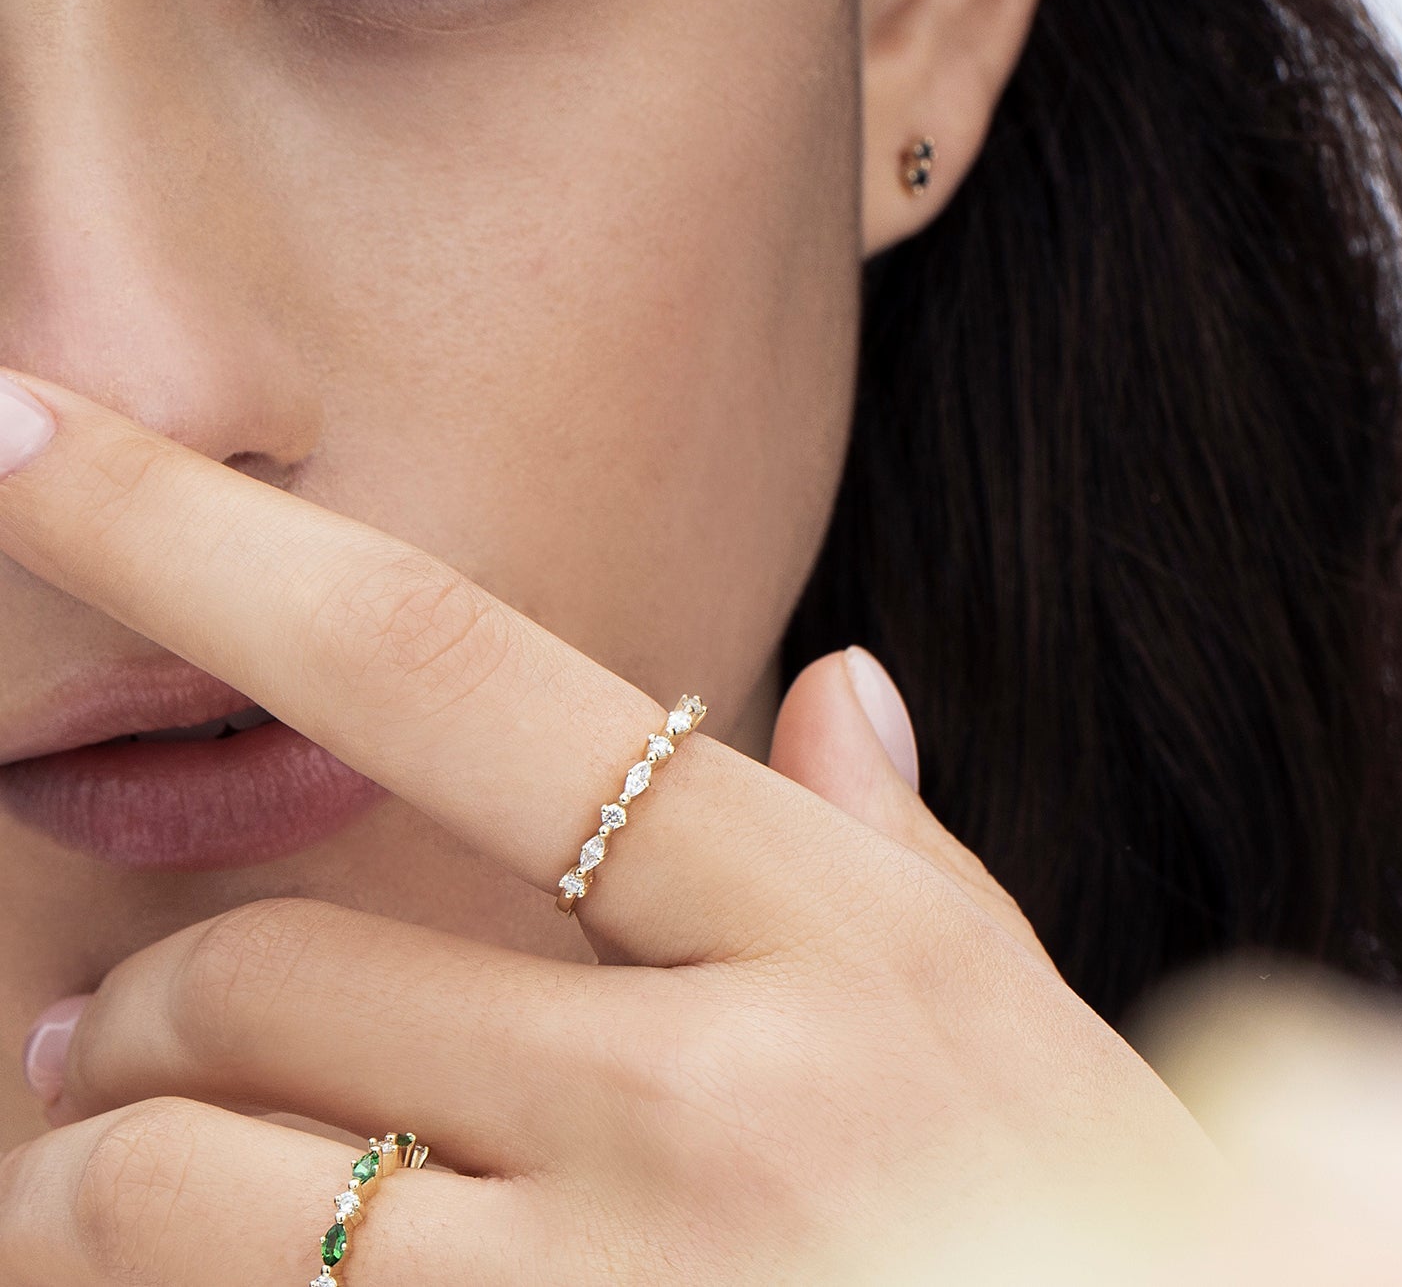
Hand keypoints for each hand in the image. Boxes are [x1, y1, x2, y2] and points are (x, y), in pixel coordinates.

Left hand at [0, 368, 1234, 1284]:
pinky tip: (194, 1281)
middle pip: (278, 974)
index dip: (204, 544)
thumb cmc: (1062, 1209)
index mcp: (822, 919)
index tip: (33, 436)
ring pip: (196, 1188)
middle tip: (112, 1035)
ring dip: (95, 1169)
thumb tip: (839, 686)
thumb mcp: (1005, 998)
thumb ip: (887, 840)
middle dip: (141, 1008)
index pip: (448, 673)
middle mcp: (712, 1087)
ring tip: (95, 1166)